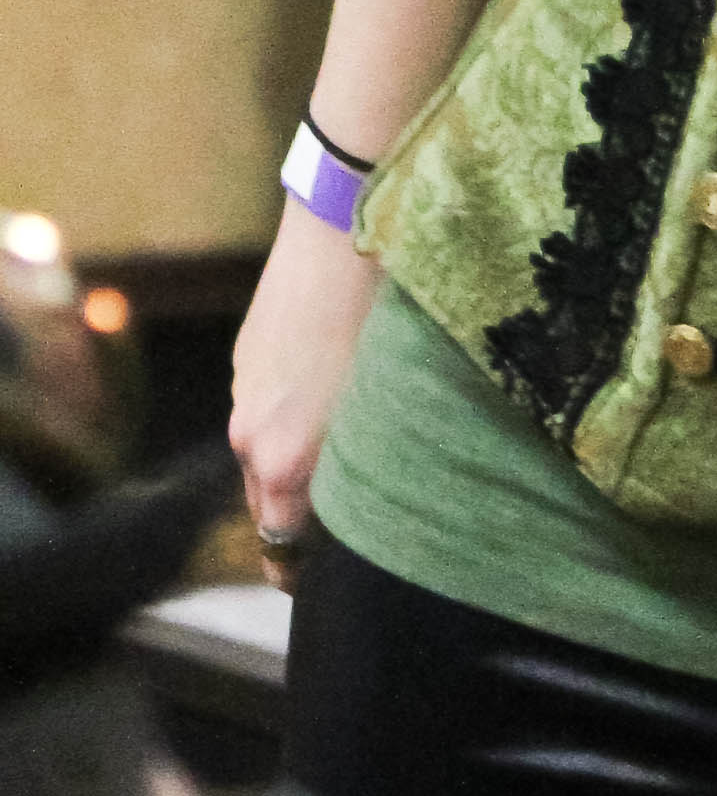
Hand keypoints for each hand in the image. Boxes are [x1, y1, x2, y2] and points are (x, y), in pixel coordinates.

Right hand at [228, 202, 379, 558]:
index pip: (286, 548)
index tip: (343, 573)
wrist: (343, 222)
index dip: (315, 567)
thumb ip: (375, 463)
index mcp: (287, 462)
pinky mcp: (245, 358)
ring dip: (299, 462)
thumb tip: (388, 500)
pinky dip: (291, 415)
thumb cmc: (388, 312)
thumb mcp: (394, 402)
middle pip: (270, 509)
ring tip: (353, 444)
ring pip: (265, 457)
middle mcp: (252, 439)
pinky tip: (334, 387)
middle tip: (358, 520)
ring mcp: (243, 395)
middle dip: (305, 520)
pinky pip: (265, 410)